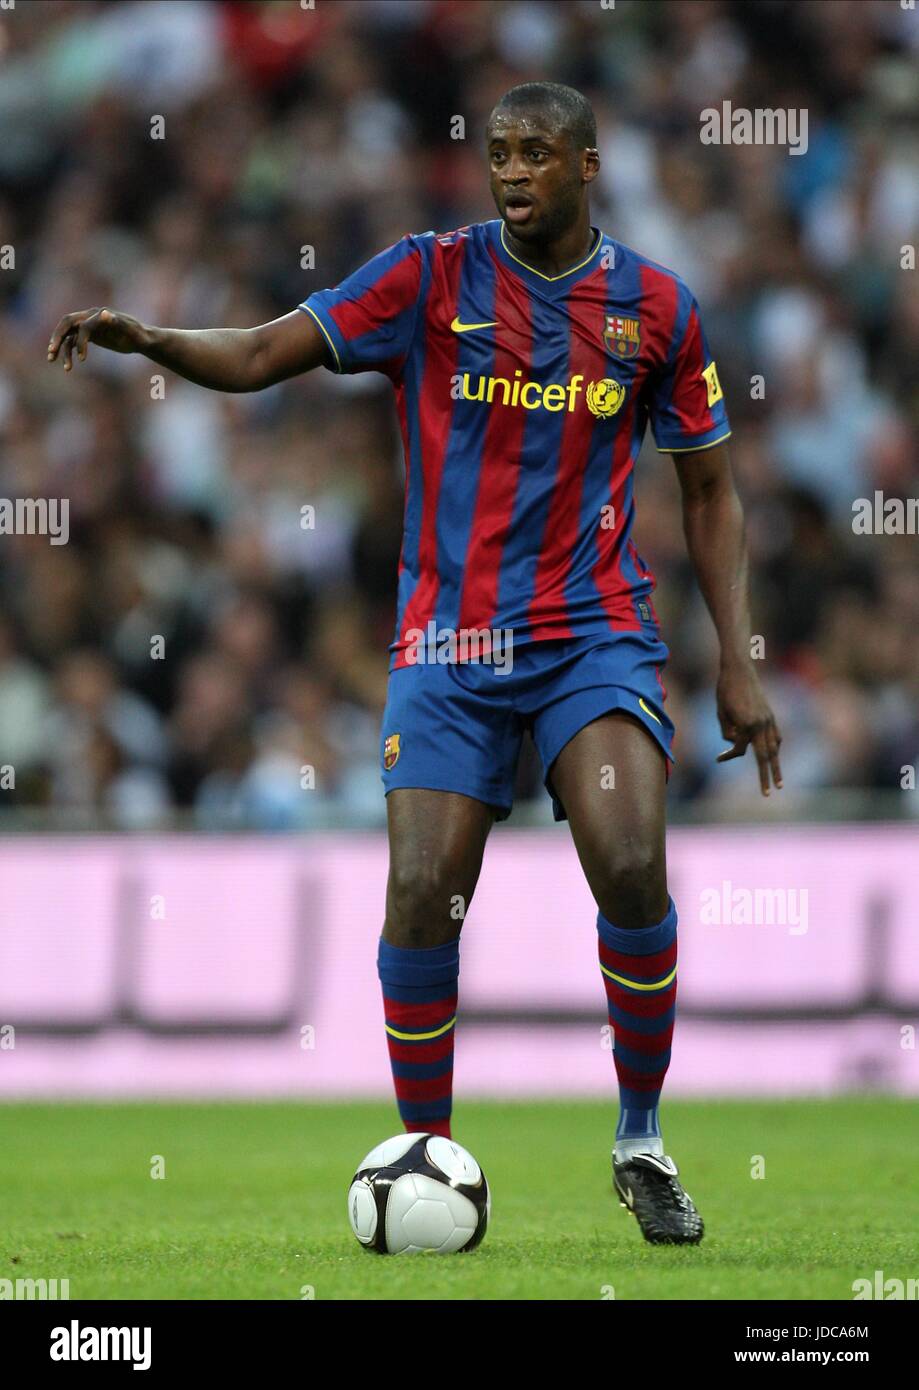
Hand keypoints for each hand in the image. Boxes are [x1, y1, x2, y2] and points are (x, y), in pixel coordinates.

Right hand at [47, 308, 144, 370]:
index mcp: (99, 315)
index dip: (81, 341)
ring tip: (56, 363)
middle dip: (57, 337)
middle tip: (51, 351)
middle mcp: (90, 317)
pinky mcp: (88, 335)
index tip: (82, 359)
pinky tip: (67, 366)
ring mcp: (87, 326)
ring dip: (60, 348)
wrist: (141, 339)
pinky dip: (67, 353)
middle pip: (67, 324)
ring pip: (67, 335)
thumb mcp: (131, 331)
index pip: (82, 325)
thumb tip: (105, 313)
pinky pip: (72, 342)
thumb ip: (118, 323)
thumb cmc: (139, 336)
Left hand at [715, 661, 782, 795]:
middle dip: (766, 777)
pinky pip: (776, 736)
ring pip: (775, 748)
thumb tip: (735, 743)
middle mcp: (761, 724)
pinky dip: (776, 747)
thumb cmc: (724, 689)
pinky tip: (775, 755)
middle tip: (768, 794)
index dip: (728, 755)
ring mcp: (769, 719)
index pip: (740, 750)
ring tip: (779, 783)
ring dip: (776, 766)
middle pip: (765, 757)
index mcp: (747, 725)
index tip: (717, 758)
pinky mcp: (771, 714)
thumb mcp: (720, 712)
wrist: (738, 668)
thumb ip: (728, 732)